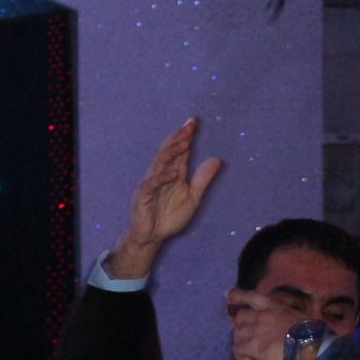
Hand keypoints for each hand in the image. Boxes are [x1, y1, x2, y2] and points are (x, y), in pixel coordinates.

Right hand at [106, 118, 223, 280]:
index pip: (179, 151)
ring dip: (171, 151)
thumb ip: (203, 179)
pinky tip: (174, 172)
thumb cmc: (169, 217)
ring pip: (159, 162)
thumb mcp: (193, 197)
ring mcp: (150, 184)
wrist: (152, 237)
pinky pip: (151, 184)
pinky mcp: (142, 196)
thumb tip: (217, 159)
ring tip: (184, 141)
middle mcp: (160, 174)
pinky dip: (163, 177)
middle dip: (179, 137)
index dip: (186, 136)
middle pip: (168, 151)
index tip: (194, 122)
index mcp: (172, 173)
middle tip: (189, 125)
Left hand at [225, 288, 310, 359]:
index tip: (228, 296)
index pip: (250, 296)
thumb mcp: (298, 316)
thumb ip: (284, 316)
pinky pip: (238, 351)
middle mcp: (261, 316)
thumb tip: (284, 321)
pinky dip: (241, 358)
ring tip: (251, 354)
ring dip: (241, 344)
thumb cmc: (311, 334)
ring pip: (237, 335)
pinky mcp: (252, 347)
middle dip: (241, 326)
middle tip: (247, 337)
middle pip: (240, 317)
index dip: (237, 296)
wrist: (311, 349)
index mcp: (273, 306)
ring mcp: (255, 331)